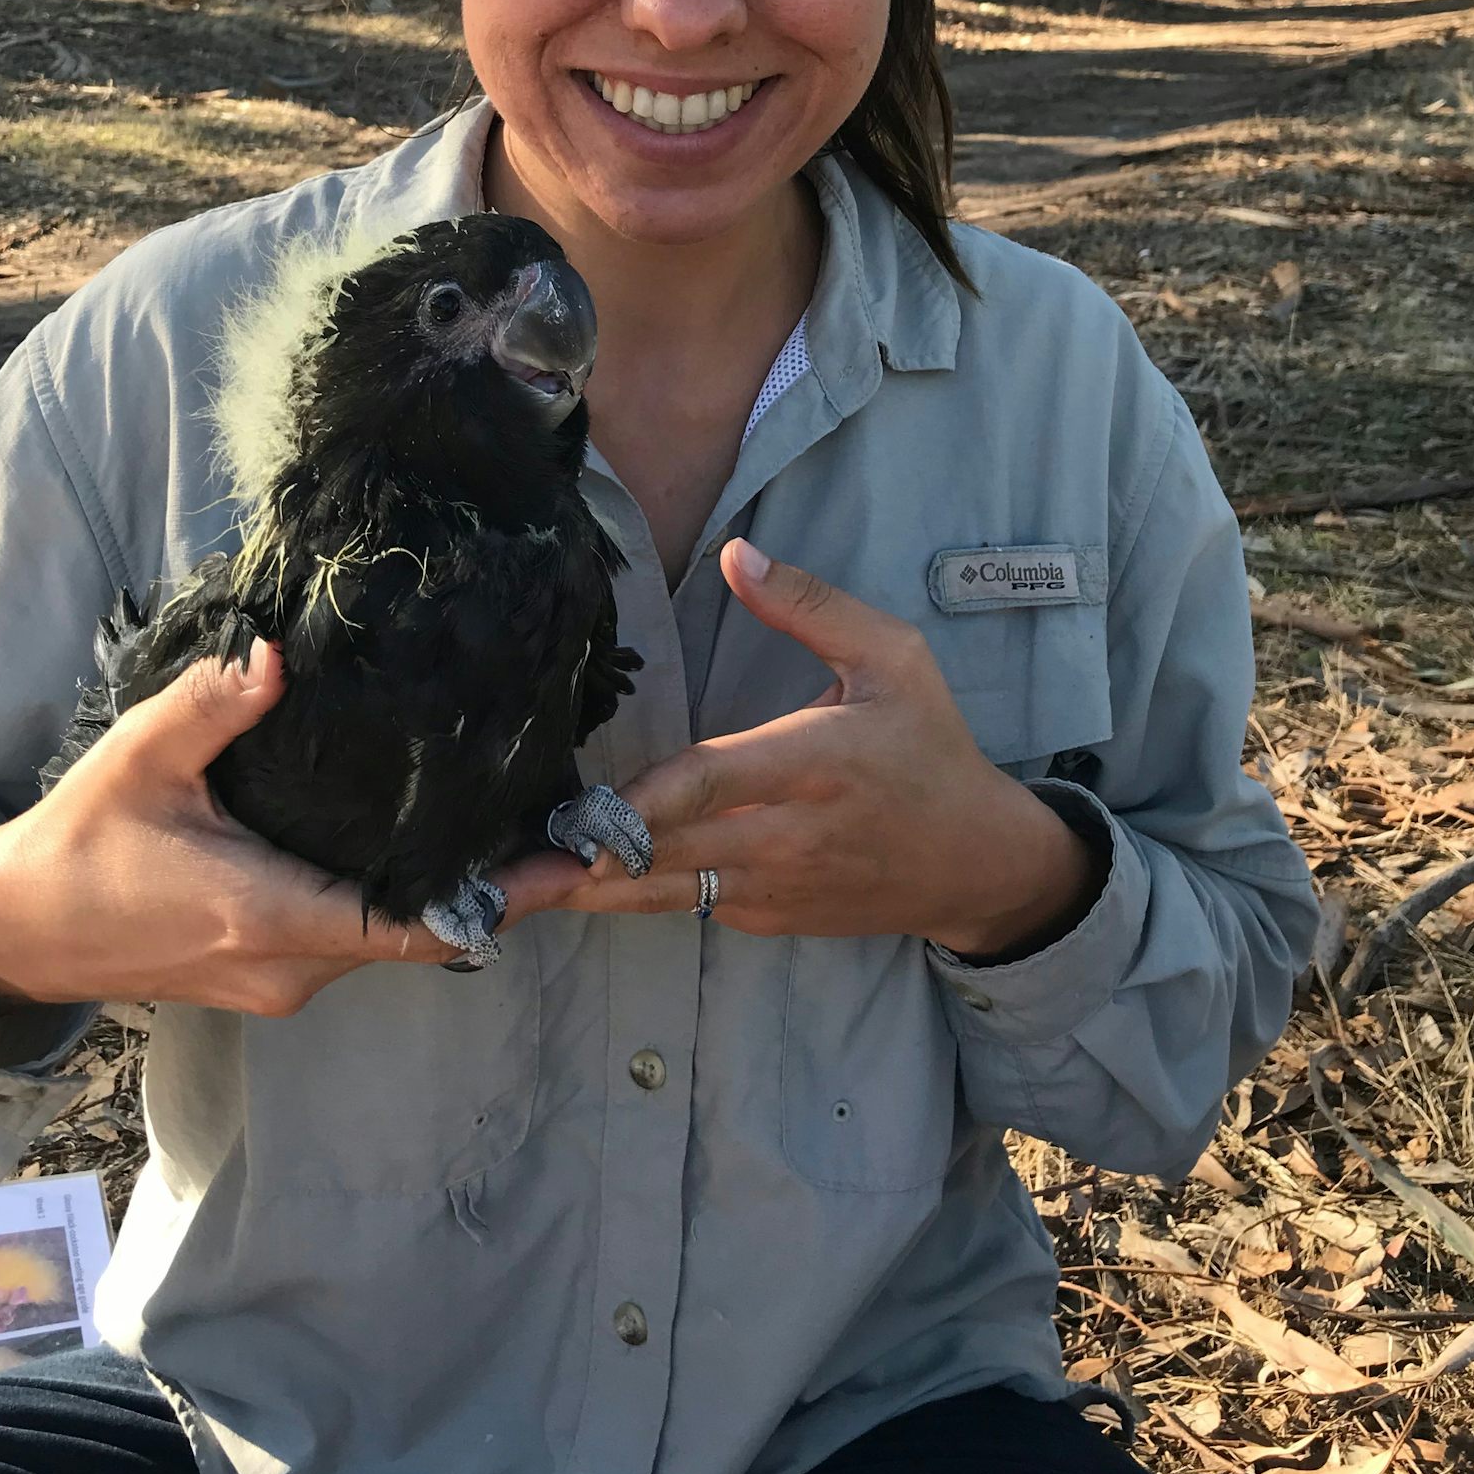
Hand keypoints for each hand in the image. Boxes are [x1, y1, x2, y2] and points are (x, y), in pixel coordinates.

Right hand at [0, 640, 570, 1030]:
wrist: (17, 933)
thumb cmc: (79, 842)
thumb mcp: (140, 758)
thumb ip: (212, 706)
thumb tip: (279, 653)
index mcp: (270, 914)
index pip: (416, 923)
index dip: (505, 901)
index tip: (579, 866)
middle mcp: (290, 965)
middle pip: (425, 935)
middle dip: (504, 891)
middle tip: (581, 830)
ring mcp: (281, 979)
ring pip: (394, 941)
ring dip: (458, 897)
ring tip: (534, 832)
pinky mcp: (268, 974)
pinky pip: (358, 940)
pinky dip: (408, 903)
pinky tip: (441, 850)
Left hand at [498, 541, 1108, 957]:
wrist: (977, 862)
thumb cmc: (930, 746)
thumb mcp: (893, 658)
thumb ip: (810, 606)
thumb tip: (735, 555)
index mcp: (816, 763)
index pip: (713, 781)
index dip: (643, 802)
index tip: (578, 811)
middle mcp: (786, 835)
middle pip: (667, 850)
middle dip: (581, 858)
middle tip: (495, 866)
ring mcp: (774, 887)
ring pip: (663, 892)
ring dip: (586, 891)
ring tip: (506, 892)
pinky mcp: (766, 917)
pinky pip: (687, 905)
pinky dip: (629, 898)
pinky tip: (570, 885)